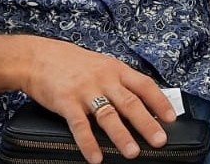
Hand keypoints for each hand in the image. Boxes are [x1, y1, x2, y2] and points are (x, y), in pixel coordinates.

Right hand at [19, 36, 176, 163]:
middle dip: (147, 123)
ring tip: (133, 152)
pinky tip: (96, 157)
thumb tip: (141, 101)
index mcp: (116, 69)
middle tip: (160, 140)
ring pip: (108, 115)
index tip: (172, 118)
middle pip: (130, 103)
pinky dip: (88, 143)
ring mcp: (85, 91)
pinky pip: (79, 125)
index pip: (144, 85)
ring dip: (122, 136)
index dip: (159, 102)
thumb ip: (119, 82)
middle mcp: (104, 79)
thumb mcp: (102, 65)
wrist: (37, 57)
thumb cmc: (72, 63)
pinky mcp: (66, 102)